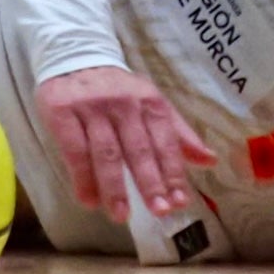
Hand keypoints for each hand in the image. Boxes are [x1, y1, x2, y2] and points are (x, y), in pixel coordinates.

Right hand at [37, 64, 216, 220]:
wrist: (75, 58)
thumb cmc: (119, 91)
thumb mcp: (152, 104)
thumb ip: (178, 134)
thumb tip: (210, 160)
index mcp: (149, 101)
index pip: (164, 141)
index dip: (172, 172)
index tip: (179, 202)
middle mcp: (123, 103)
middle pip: (138, 148)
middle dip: (150, 182)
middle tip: (159, 212)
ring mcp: (92, 107)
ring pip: (106, 152)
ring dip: (115, 187)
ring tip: (121, 215)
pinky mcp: (62, 112)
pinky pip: (74, 150)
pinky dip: (82, 178)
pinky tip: (89, 201)